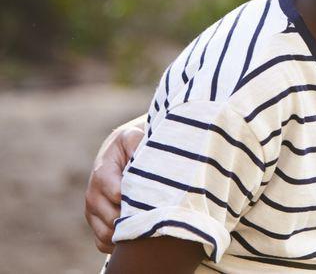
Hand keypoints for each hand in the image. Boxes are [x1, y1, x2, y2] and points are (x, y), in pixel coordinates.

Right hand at [84, 119, 143, 252]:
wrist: (120, 152)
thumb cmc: (131, 144)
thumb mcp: (133, 136)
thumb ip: (135, 141)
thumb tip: (140, 150)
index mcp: (102, 174)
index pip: (117, 195)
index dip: (137, 199)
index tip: (156, 198)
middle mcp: (92, 195)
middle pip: (112, 219)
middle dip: (135, 218)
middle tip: (158, 214)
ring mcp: (92, 212)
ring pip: (107, 235)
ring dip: (128, 233)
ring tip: (150, 224)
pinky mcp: (95, 224)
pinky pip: (104, 244)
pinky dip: (120, 244)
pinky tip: (138, 232)